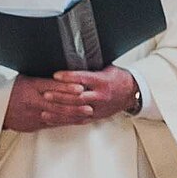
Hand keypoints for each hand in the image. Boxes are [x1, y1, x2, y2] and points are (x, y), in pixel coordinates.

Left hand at [6, 68, 138, 131]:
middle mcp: (100, 96)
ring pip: (75, 111)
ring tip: (44, 107)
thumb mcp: (106, 68)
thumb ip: (90, 68)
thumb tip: (73, 57)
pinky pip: (77, 120)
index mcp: (102, 81)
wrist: (132, 93)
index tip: (56, 75)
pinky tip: (51, 118)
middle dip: (60, 96)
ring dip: (59, 110)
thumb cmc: (118, 78)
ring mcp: (97, 108)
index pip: (83, 79)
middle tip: (46, 93)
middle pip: (77, 98)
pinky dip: (63, 120)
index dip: (69, 77)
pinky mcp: (94, 117)